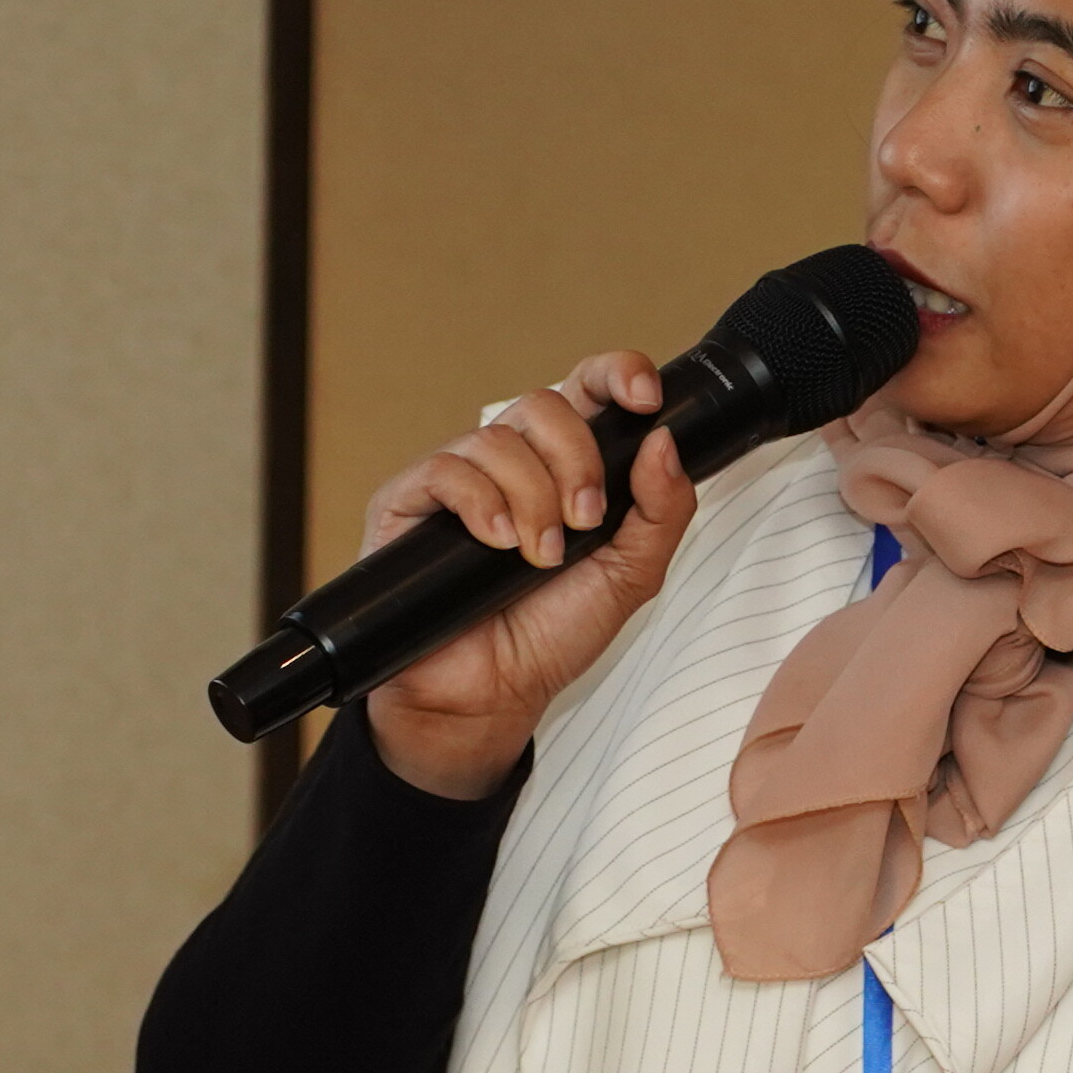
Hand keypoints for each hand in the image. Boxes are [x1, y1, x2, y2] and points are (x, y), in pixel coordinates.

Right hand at [352, 352, 694, 797]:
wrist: (490, 696)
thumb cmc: (551, 636)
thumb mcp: (631, 576)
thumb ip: (662, 512)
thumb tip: (664, 440)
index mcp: (565, 468)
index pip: (588, 390)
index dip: (615, 375)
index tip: (644, 399)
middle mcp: (512, 464)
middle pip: (545, 405)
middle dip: (576, 461)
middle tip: (584, 522)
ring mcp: (459, 480)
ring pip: (497, 438)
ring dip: (532, 498)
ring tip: (537, 556)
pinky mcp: (408, 503)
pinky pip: (445, 469)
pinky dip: (481, 504)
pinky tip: (497, 544)